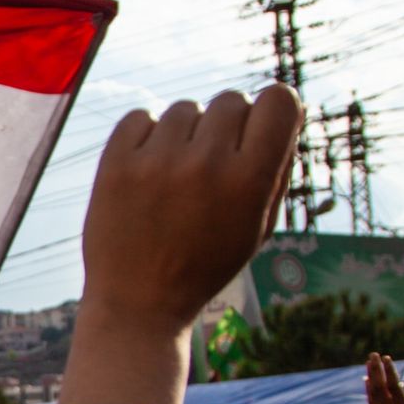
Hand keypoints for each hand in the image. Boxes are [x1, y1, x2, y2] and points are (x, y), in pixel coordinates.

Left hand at [80, 86, 302, 336]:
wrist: (139, 304)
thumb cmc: (206, 263)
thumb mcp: (259, 225)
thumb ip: (278, 166)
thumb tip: (288, 107)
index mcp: (250, 180)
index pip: (279, 100)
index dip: (274, 109)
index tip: (260, 127)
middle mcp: (206, 163)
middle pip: (232, 99)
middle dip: (228, 126)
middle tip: (213, 164)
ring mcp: (157, 161)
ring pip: (185, 108)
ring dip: (185, 134)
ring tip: (176, 176)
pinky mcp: (116, 163)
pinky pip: (140, 116)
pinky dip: (146, 136)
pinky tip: (148, 169)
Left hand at [366, 353, 403, 403]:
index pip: (394, 386)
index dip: (390, 371)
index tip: (386, 357)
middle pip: (379, 386)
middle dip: (376, 369)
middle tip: (373, 354)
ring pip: (373, 392)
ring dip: (371, 376)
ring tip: (369, 362)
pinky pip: (371, 400)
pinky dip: (369, 389)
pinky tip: (367, 380)